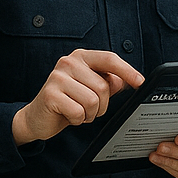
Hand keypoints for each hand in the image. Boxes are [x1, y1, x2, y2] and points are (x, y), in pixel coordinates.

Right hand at [11, 49, 143, 145]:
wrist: (37, 117)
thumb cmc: (67, 101)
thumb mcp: (90, 89)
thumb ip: (108, 82)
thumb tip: (130, 79)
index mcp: (81, 57)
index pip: (110, 59)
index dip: (127, 71)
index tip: (140, 82)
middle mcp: (69, 62)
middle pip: (103, 87)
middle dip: (101, 105)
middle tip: (88, 108)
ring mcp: (58, 77)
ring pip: (93, 101)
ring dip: (90, 114)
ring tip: (78, 111)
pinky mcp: (50, 94)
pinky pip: (78, 112)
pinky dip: (78, 120)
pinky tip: (68, 116)